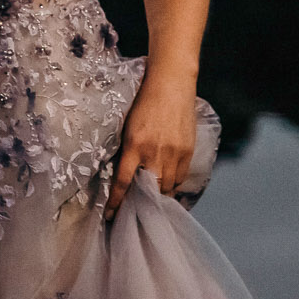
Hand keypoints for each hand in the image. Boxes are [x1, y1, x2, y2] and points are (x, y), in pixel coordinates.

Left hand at [104, 74, 197, 221]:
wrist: (171, 83)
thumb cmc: (144, 101)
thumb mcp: (127, 124)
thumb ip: (127, 149)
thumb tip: (123, 172)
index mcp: (135, 145)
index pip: (124, 182)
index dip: (117, 202)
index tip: (110, 215)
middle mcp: (155, 153)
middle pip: (150, 191)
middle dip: (142, 204)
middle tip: (134, 212)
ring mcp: (174, 153)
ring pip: (167, 187)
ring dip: (159, 196)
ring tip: (152, 202)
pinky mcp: (188, 151)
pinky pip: (180, 177)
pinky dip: (173, 184)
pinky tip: (167, 184)